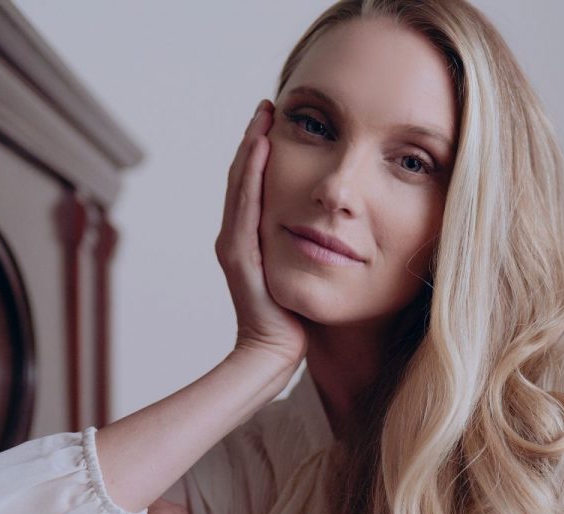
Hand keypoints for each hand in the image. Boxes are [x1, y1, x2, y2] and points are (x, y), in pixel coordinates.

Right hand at [215, 99, 306, 364]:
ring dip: (251, 148)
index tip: (277, 123)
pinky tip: (262, 149)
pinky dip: (252, 174)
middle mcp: (236, 238)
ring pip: (241, 184)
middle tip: (266, 108)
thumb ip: (305, 251)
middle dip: (254, 140)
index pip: (254, 186)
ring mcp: (235, 245)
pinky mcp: (239, 254)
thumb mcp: (301, 276)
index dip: (261, 154)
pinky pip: (246, 204)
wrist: (274, 355)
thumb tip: (328, 232)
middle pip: (242, 178)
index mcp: (250, 242)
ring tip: (263, 117)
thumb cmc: (294, 324)